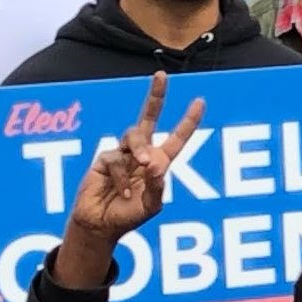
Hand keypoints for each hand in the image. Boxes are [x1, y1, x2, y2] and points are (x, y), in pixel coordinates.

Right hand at [53, 75, 205, 286]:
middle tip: (162, 75)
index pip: (177, 138)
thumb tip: (156, 163)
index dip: (188, 121)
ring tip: (143, 164)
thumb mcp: (152, 206)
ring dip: (140, 148)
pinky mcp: (104, 159)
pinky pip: (115, 159)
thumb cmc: (128, 217)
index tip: (200, 101)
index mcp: (159, 163)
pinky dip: (121, 177)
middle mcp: (141, 154)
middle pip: (149, 118)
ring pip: (134, 136)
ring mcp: (122, 154)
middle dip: (156, 96)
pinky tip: (122, 191)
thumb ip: (158, 187)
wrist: (101, 225)